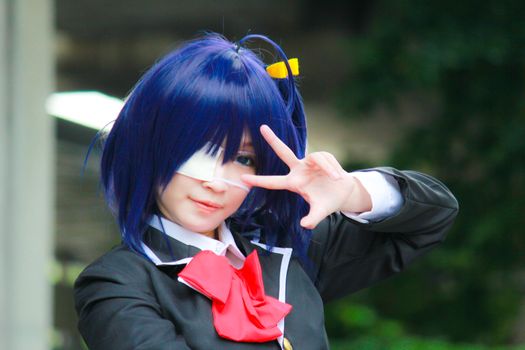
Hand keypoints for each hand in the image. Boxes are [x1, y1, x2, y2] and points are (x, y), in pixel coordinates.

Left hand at [241, 125, 371, 228]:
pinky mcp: (321, 156)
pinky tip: (337, 175)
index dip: (258, 180)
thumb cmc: (327, 202)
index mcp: (293, 183)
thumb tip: (304, 225)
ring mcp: (309, 161)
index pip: (272, 182)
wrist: (344, 192)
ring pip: (316, 158)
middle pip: (283, 152)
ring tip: (335, 178)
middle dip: (273, 140)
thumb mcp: (320, 212)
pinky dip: (332, 167)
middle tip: (262, 127)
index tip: (242, 178)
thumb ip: (312, 219)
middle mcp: (298, 169)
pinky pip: (326, 158)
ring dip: (327, 168)